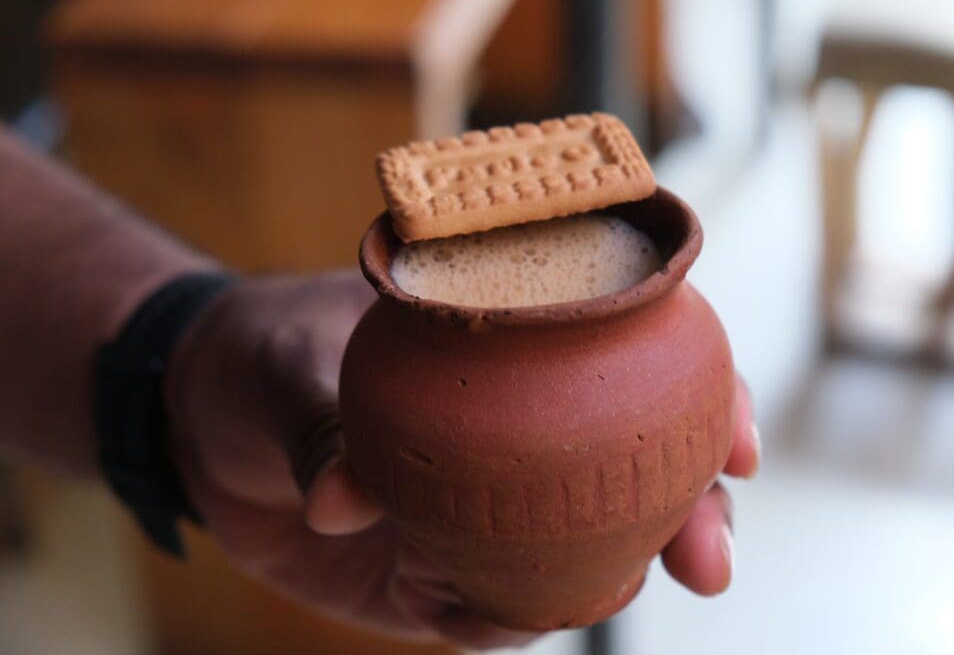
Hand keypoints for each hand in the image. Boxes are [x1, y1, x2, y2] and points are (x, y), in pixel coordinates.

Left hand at [165, 271, 759, 649]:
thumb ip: (325, 430)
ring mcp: (482, 508)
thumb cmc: (258, 350)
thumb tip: (342, 499)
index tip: (738, 441)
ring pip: (578, 551)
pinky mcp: (436, 572)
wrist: (198, 415)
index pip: (631, 366)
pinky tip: (501, 615)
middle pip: (631, 472)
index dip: (703, 397)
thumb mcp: (291, 368)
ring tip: (610, 589)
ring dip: (610, 580)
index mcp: (509, 355)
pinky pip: (491, 608)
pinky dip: (505, 620)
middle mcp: (515, 436)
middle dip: (688, 514)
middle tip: (711, 559)